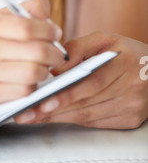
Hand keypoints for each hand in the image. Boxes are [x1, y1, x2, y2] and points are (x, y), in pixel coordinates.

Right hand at [0, 0, 64, 109]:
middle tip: (57, 53)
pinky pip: (24, 92)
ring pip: (34, 73)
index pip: (28, 26)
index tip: (55, 32)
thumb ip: (20, 13)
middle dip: (54, 52)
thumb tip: (48, 15)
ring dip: (45, 71)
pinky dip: (32, 86)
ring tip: (42, 67)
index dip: (49, 30)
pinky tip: (28, 80)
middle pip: (36, 50)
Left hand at [14, 31, 147, 128]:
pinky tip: (58, 116)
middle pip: (88, 103)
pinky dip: (76, 120)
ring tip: (36, 115)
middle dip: (55, 109)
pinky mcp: (131, 120)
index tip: (44, 101)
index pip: (93, 82)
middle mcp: (132, 87)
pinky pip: (97, 123)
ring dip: (61, 117)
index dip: (67, 94)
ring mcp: (133, 107)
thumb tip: (56, 66)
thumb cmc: (124, 51)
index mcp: (125, 63)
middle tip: (29, 112)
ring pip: (90, 116)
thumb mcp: (104, 39)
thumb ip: (79, 47)